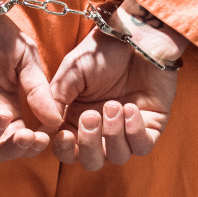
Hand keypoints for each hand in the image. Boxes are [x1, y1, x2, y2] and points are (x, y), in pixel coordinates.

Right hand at [48, 0, 187, 169]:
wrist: (136, 35)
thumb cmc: (102, 50)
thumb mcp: (71, 71)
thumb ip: (57, 98)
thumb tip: (47, 127)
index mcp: (76, 118)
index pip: (67, 150)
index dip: (65, 149)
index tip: (65, 134)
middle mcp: (100, 129)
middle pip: (91, 161)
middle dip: (90, 144)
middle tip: (92, 116)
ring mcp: (126, 130)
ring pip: (117, 157)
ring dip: (113, 134)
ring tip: (115, 105)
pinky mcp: (150, 126)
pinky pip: (141, 147)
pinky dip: (134, 133)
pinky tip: (130, 109)